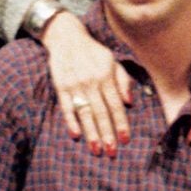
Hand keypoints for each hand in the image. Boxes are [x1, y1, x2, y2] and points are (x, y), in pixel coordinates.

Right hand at [40, 14, 134, 153]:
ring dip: (91, 132)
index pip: (115, 105)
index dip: (121, 123)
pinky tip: (76, 135)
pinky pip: (66, 107)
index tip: (125, 139)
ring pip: (84, 113)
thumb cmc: (94, 53)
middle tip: (112, 152)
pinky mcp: (60, 86)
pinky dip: (70, 121)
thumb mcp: (113, 61)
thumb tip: (130, 102)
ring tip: (96, 149)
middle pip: (101, 112)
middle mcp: (91, 82)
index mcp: (106, 76)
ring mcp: (75, 85)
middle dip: (107, 134)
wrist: (67, 38)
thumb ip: (123, 80)